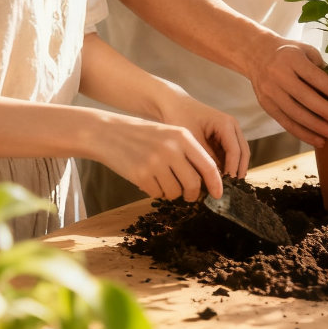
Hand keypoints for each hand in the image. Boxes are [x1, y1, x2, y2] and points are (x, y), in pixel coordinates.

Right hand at [96, 114, 223, 201]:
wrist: (108, 132)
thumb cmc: (143, 135)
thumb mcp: (169, 134)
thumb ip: (188, 153)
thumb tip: (207, 181)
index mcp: (182, 136)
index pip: (208, 165)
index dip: (216, 183)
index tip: (218, 195)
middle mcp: (171, 149)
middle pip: (194, 184)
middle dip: (193, 194)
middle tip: (189, 195)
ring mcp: (155, 163)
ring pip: (175, 192)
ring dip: (172, 192)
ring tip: (161, 179)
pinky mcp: (141, 176)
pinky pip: (157, 194)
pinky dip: (156, 191)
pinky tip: (147, 178)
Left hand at [158, 92, 250, 179]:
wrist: (173, 104)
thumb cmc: (180, 117)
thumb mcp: (191, 139)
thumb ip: (205, 158)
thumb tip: (214, 179)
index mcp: (226, 124)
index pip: (235, 151)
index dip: (232, 170)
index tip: (225, 186)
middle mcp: (232, 127)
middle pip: (243, 154)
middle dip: (237, 172)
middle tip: (230, 191)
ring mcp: (230, 132)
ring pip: (239, 155)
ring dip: (234, 170)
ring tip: (224, 187)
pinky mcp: (224, 137)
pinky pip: (230, 154)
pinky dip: (227, 166)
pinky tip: (219, 178)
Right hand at [246, 37, 327, 147]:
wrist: (257, 54)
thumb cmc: (288, 53)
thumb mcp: (305, 50)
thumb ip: (321, 67)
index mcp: (291, 58)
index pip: (313, 75)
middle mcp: (278, 74)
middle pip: (304, 97)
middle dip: (326, 112)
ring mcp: (270, 91)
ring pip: (295, 114)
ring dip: (316, 127)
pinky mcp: (266, 105)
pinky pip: (286, 123)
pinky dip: (303, 133)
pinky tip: (318, 140)